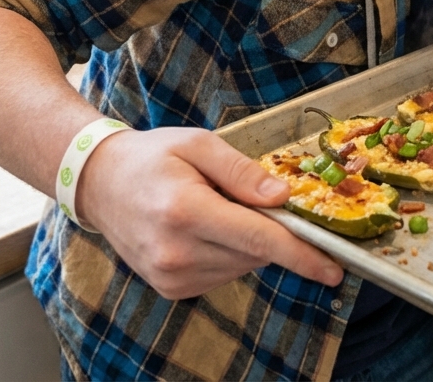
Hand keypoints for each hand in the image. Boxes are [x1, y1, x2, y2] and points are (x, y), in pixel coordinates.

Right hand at [77, 127, 343, 299]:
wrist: (99, 184)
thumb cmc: (151, 157)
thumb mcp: (198, 144)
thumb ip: (242, 171)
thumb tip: (283, 196)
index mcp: (186, 211)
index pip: (259, 239)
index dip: (301, 254)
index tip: (333, 267)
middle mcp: (177, 251)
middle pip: (255, 253)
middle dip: (269, 230)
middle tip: (245, 197)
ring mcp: (172, 275)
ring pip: (242, 266)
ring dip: (246, 242)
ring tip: (212, 208)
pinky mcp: (171, 288)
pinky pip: (223, 274)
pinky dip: (228, 253)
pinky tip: (204, 229)